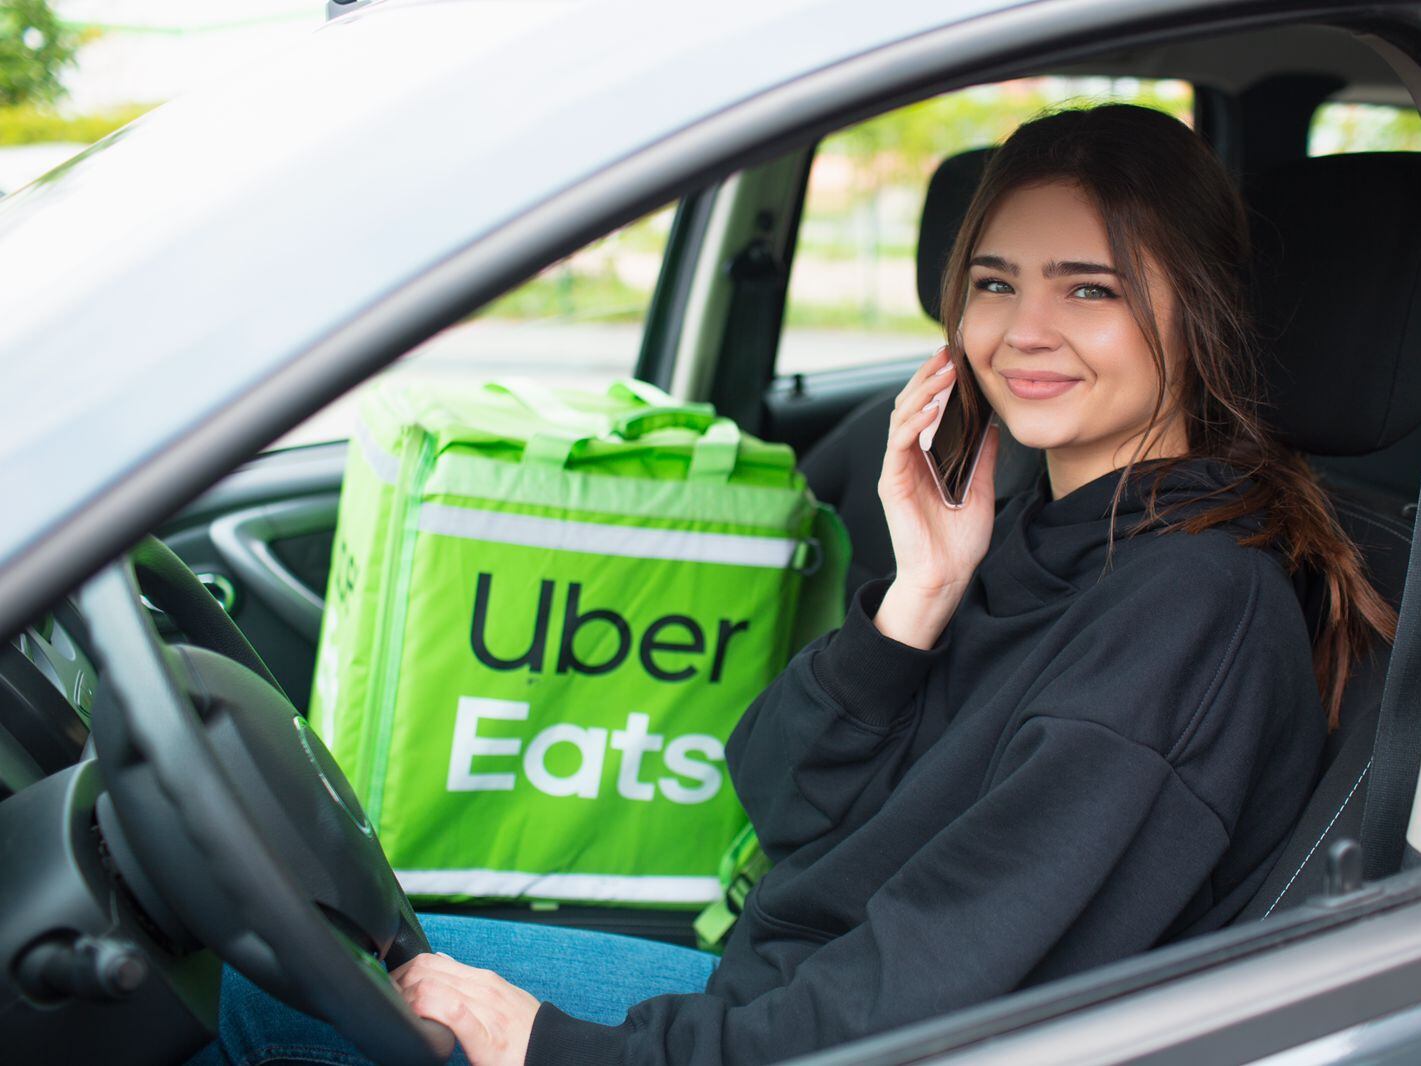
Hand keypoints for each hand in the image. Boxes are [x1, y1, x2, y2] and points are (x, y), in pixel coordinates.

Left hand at [391, 952, 539, 1065]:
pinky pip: (451, 1012)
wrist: (556, 1052)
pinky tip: (422, 1024)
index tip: (392, 992)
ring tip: (400, 1016)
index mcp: (483, 979)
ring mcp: (485, 1009)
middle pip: (425, 970)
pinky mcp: (486, 1036)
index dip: (403, 973)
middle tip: (389, 1005)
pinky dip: (428, 1012)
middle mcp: (483, 988)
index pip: (431, 960)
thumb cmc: (526, 1032)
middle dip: (397, 986)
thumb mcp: (501, 998)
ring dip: (406, 999)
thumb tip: (443, 960)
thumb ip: (472, 982)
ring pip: (432, 986)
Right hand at [876, 344, 1000, 645]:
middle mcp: (907, 461)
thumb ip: (983, 458)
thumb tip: (994, 426)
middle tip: (947, 355)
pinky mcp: (892, 485)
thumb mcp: (981, 491)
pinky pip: (899, 445)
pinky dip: (914, 423)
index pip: (926, 411)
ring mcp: (897, 471)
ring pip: (901, 418)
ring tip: (943, 374)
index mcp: (925, 460)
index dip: (937, 384)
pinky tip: (933, 410)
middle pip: (909, 406)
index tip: (955, 361)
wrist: (945, 578)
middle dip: (926, 378)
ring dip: (922, 392)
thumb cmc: (958, 543)